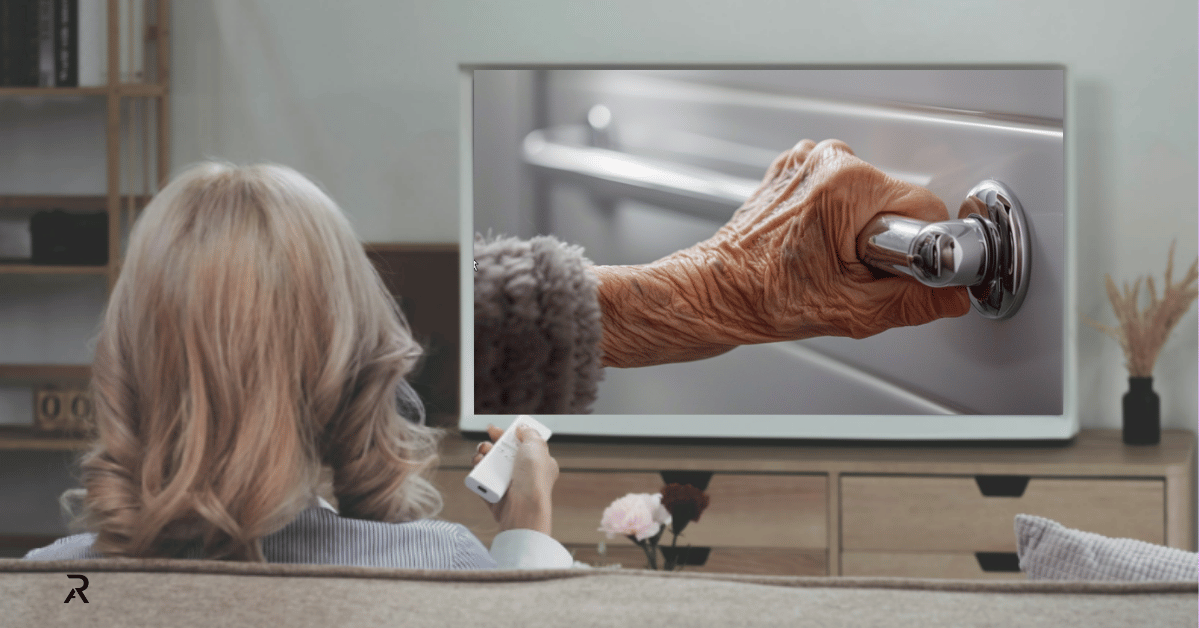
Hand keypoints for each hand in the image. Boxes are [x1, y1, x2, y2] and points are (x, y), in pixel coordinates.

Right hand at [471, 424, 558, 534]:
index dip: (508, 435)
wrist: (523, 508)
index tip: (494, 429)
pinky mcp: (494, 495)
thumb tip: (522, 428)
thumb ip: (529, 433)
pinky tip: (477, 464)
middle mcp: (524, 474)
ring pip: (490, 465)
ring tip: (482, 454)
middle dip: (491, 444)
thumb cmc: (534, 478)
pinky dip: (477, 471)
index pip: (522, 444)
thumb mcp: (537, 446)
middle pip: (503, 453)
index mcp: (539, 463)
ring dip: (482, 455)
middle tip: (486, 442)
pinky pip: (482, 480)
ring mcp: (508, 485)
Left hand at [593, 139, 970, 367]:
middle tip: (848, 269)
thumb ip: (914, 302)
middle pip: (893, 201)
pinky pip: (836, 191)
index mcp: (848, 184)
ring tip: (826, 258)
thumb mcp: (853, 310)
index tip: (893, 268)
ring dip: (857, 227)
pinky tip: (812, 244)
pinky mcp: (790, 168)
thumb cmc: (765, 296)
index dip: (919, 247)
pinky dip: (832, 216)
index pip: (924, 208)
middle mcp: (827, 160)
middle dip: (884, 239)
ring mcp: (804, 160)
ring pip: (866, 196)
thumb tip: (949, 296)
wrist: (716, 293)